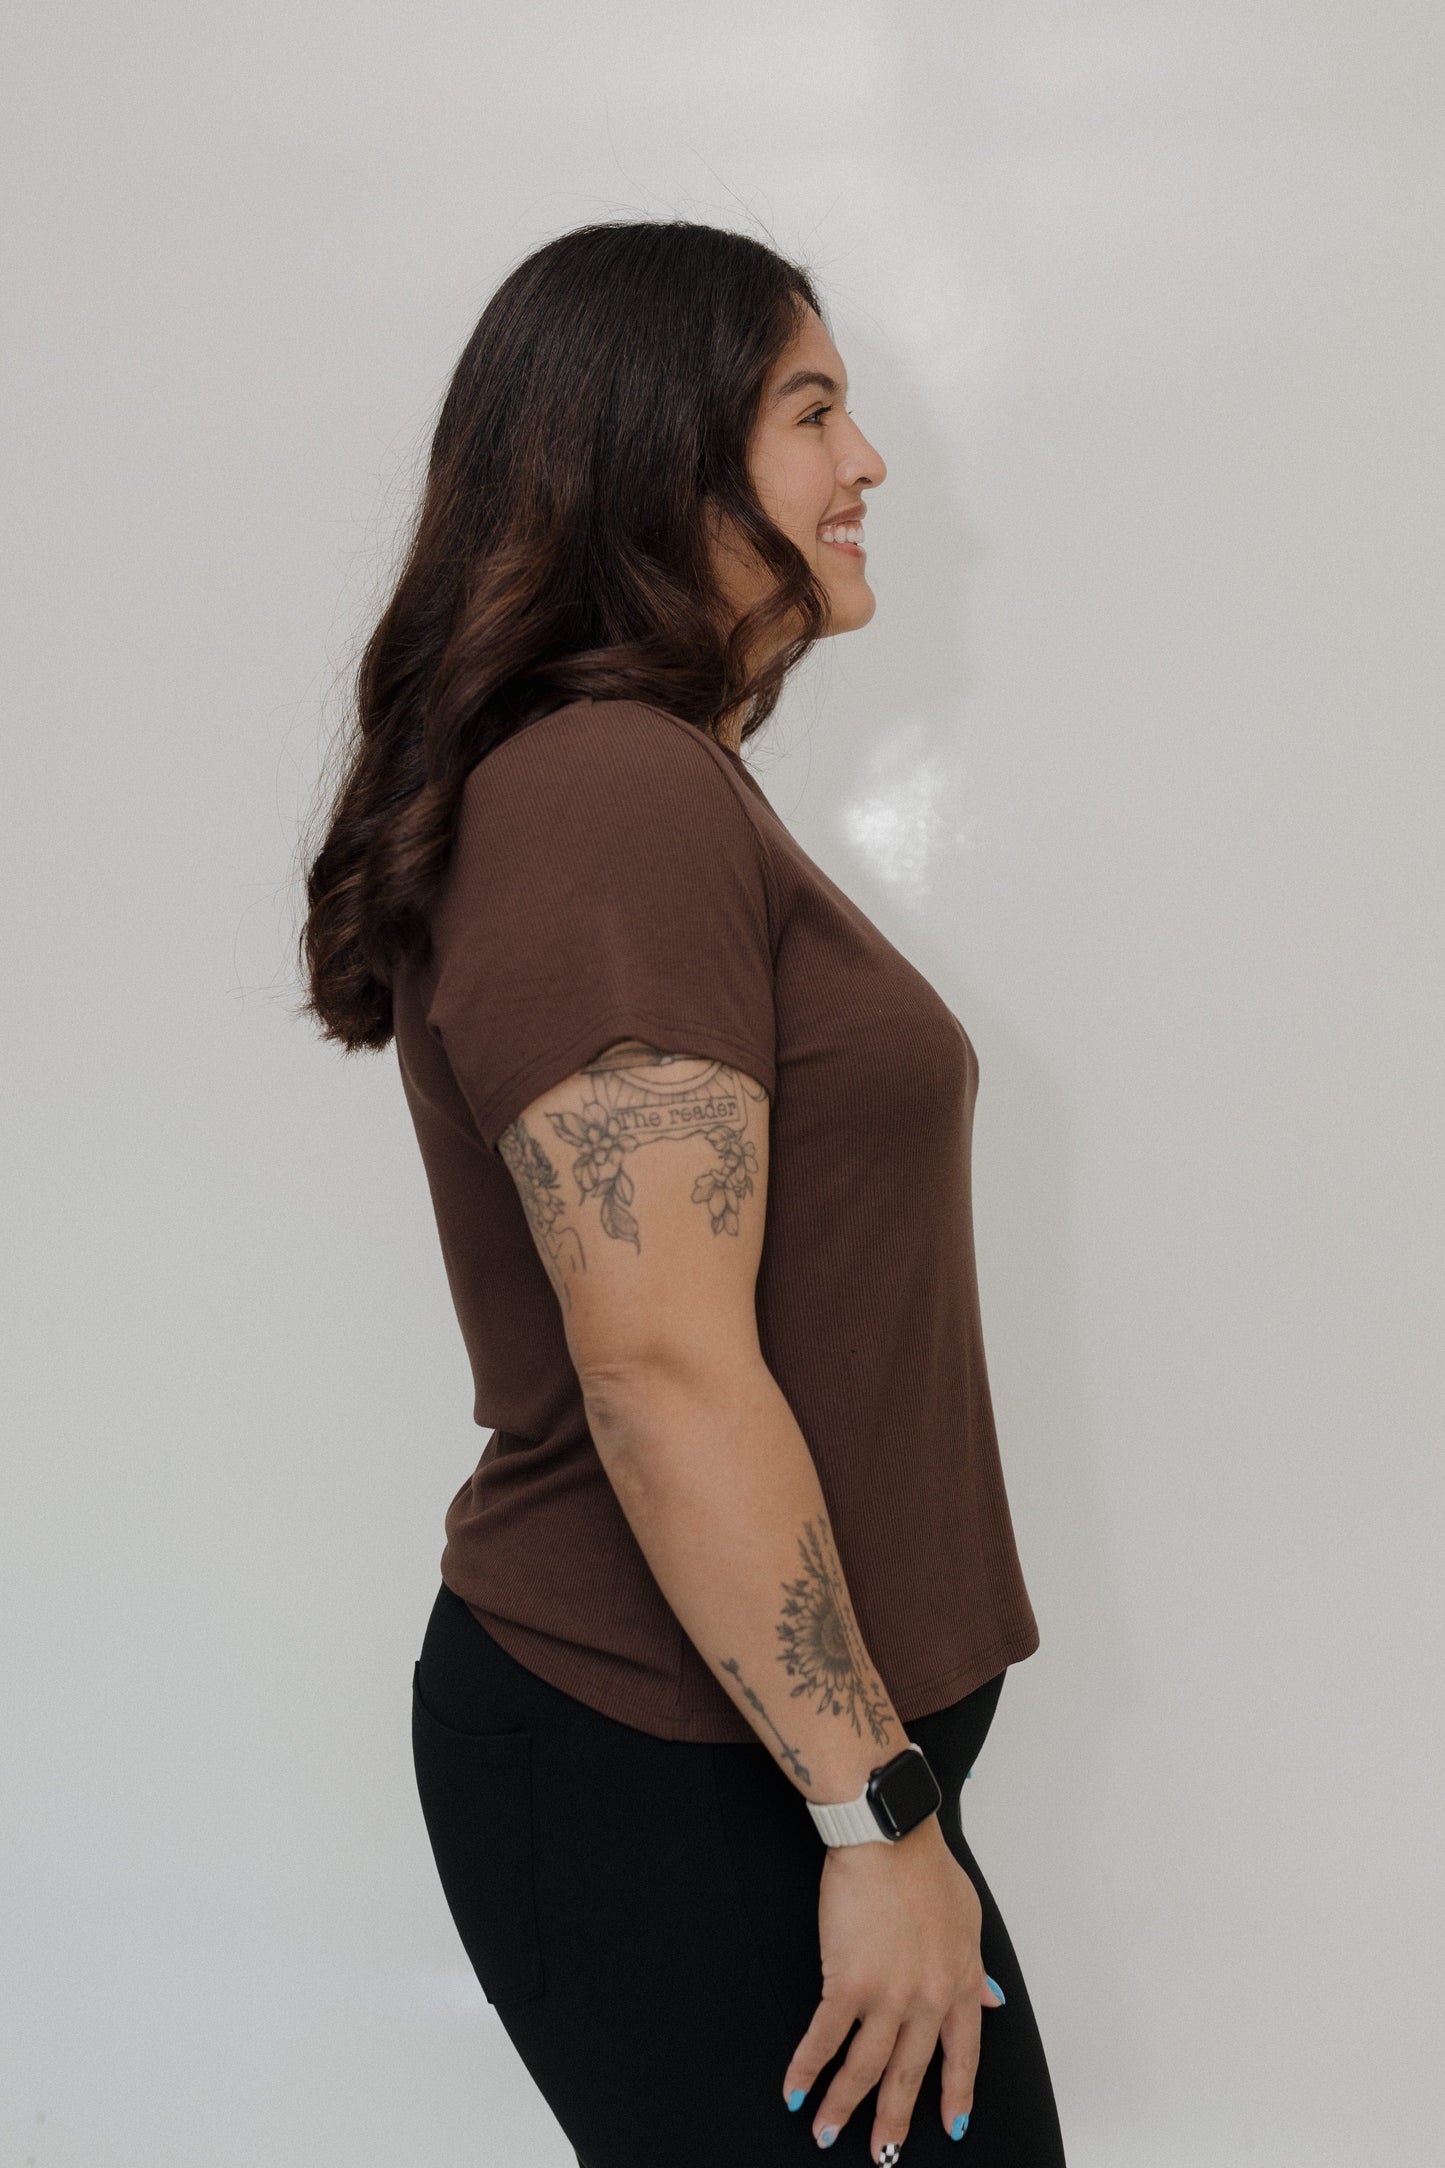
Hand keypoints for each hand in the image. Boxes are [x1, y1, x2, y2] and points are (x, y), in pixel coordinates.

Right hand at [781, 1813, 1003, 2157]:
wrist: (889, 1837)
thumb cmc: (925, 1865)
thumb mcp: (968, 1917)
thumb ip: (976, 1965)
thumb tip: (991, 2000)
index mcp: (961, 1982)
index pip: (963, 2053)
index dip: (956, 2093)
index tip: (954, 2126)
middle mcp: (928, 1999)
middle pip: (910, 2073)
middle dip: (894, 2119)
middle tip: (884, 2154)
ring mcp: (888, 1995)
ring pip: (866, 2068)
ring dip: (844, 2107)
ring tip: (827, 2134)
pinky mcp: (848, 1981)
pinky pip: (824, 2038)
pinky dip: (807, 2068)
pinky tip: (794, 2089)